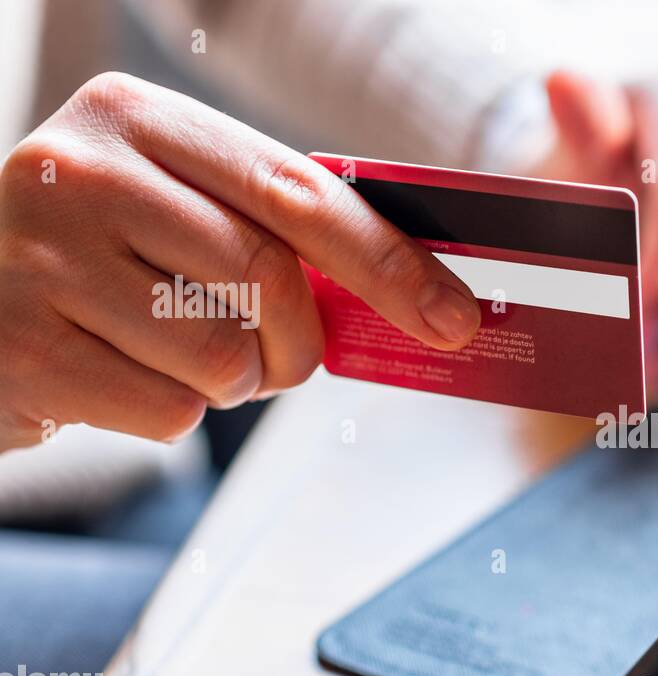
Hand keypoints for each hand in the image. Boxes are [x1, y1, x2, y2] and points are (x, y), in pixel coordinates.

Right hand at [0, 72, 480, 451]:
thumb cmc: (102, 260)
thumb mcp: (175, 210)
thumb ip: (273, 230)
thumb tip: (414, 296)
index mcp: (138, 119)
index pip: (296, 191)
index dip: (388, 261)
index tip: (453, 317)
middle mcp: (82, 173)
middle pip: (268, 274)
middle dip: (305, 340)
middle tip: (295, 358)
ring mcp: (41, 261)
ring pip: (223, 356)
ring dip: (233, 380)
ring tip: (173, 353)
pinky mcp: (23, 349)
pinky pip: (168, 412)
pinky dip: (171, 413)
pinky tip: (121, 376)